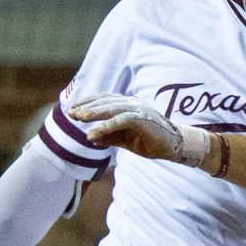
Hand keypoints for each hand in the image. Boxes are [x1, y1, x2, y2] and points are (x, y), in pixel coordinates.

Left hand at [69, 93, 212, 168]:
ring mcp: (138, 109)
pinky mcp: (143, 119)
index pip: (104, 100)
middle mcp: (132, 103)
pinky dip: (108, 125)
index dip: (88, 103)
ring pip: (112, 107)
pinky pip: (122, 120)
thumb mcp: (124, 139)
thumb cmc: (150, 140)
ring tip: (80, 118)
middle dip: (87, 107)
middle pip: (105, 101)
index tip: (73, 110)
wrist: (173, 146)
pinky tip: (96, 132)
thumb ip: (108, 136)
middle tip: (72, 113)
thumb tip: (90, 137)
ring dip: (95, 113)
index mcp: (128, 105)